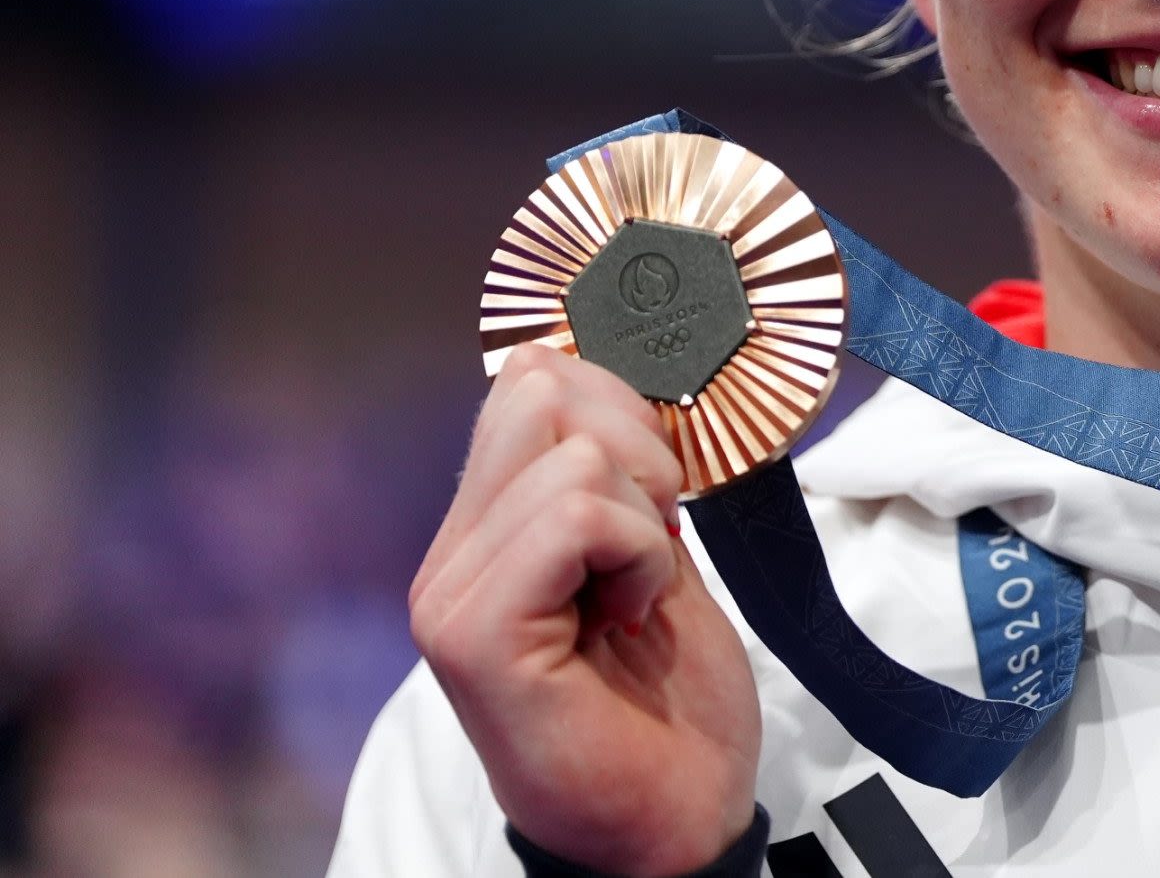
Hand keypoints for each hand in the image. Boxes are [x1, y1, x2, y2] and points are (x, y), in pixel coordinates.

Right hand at [411, 343, 761, 876]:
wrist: (674, 821)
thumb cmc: (668, 701)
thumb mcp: (647, 558)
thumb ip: (611, 478)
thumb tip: (597, 374)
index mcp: (483, 532)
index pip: (529, 382)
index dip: (622, 415)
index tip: (657, 502)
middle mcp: (449, 559)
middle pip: (541, 391)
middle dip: (636, 449)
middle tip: (653, 543)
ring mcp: (450, 597)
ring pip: (572, 455)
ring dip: (644, 519)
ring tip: (635, 593)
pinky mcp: (475, 636)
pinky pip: (576, 519)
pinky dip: (636, 555)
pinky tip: (629, 616)